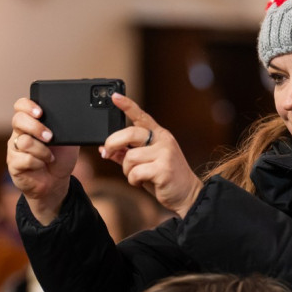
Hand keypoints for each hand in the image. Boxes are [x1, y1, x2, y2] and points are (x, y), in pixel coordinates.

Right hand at [7, 98, 79, 224]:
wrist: (56, 182)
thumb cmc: (61, 158)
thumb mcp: (68, 140)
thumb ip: (66, 127)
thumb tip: (71, 117)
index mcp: (32, 122)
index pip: (21, 106)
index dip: (28, 106)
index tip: (40, 112)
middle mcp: (20, 133)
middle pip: (18, 120)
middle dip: (36, 127)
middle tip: (50, 137)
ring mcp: (15, 148)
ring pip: (24, 141)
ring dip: (42, 150)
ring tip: (51, 157)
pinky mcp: (14, 164)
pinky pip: (24, 159)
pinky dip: (38, 163)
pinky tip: (42, 165)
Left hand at [102, 94, 203, 219]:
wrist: (187, 194)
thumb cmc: (165, 178)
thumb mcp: (145, 163)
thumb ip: (126, 154)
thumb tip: (104, 149)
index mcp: (159, 135)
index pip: (141, 116)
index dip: (127, 105)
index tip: (114, 97)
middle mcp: (163, 140)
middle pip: (130, 133)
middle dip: (112, 143)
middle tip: (106, 152)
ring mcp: (165, 154)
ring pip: (130, 157)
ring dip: (126, 170)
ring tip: (135, 176)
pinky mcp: (164, 169)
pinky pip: (135, 172)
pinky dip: (133, 181)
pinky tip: (141, 183)